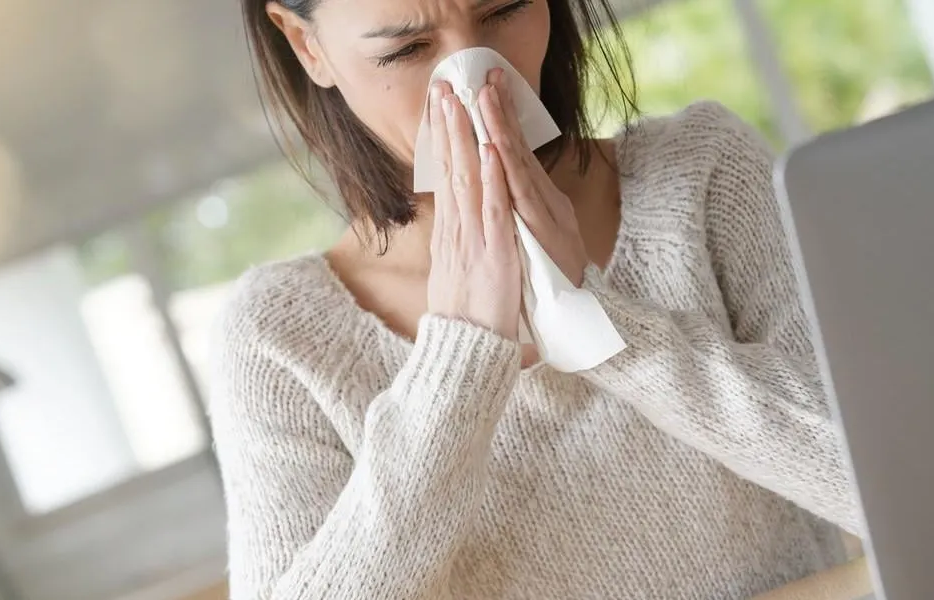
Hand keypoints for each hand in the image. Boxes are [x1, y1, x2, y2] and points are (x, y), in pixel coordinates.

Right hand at [425, 81, 521, 339]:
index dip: (443, 140)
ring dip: (463, 139)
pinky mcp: (493, 254)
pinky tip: (487, 150)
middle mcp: (457, 231)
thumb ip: (456, 245)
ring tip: (460, 102)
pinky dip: (489, 179)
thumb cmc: (466, 320)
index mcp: (450, 234)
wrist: (466, 355)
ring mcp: (473, 241)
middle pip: (449, 169)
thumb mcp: (454, 274)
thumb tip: (452, 225)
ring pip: (466, 180)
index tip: (440, 107)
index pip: (444, 177)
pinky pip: (491, 211)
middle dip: (447, 126)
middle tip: (442, 86)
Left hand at [478, 69, 589, 286]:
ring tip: (488, 96)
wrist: (567, 319)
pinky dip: (507, 172)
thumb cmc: (548, 281)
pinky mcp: (537, 234)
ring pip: (515, 167)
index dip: (499, 122)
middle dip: (500, 112)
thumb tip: (507, 189)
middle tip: (487, 76)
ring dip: (501, 129)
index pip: (511, 156)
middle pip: (515, 152)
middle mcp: (538, 203)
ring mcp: (538, 216)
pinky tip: (497, 147)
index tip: (486, 89)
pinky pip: (519, 200)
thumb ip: (521, 213)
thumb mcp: (531, 240)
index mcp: (533, 203)